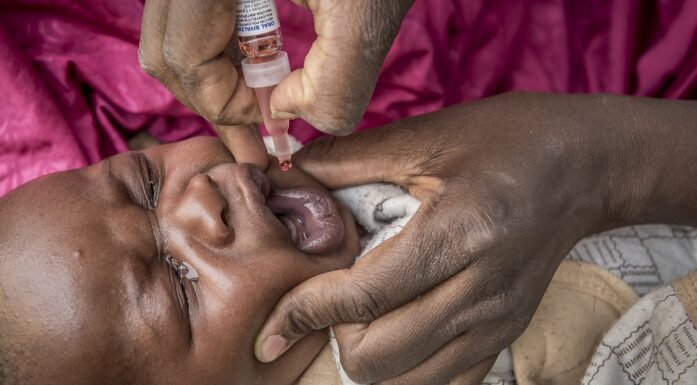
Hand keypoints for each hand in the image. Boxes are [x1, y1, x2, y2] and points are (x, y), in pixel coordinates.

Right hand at [138, 0, 412, 165]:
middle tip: (257, 123)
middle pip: (165, 48)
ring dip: (214, 74)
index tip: (271, 119)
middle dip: (212, 96)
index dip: (225, 105)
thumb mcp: (368, 18)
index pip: (183, 57)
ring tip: (261, 94)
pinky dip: (219, 46)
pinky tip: (259, 60)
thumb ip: (336, 87)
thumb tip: (282, 112)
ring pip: (171, 33)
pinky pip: (189, 14)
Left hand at [253, 92, 696, 383]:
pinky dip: (407, 370)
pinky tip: (397, 333)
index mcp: (459, 233)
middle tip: (327, 302)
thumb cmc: (510, 141)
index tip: (270, 330)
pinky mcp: (508, 334)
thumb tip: (288, 175)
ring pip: (409, 381)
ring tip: (359, 318)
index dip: (305, 314)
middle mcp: (482, 290)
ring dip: (367, 358)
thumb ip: (350, 159)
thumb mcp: (429, 137)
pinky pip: (447, 382)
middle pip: (380, 356)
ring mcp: (498, 321)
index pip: (364, 296)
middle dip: (333, 338)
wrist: (586, 168)